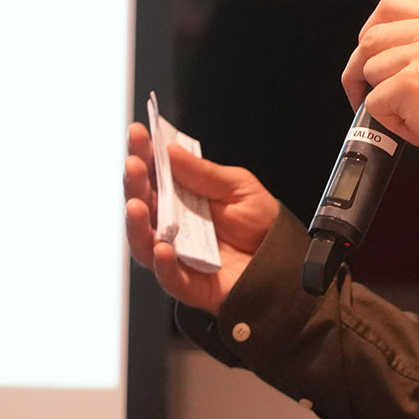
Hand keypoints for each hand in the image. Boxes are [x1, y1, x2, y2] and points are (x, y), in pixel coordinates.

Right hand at [123, 122, 278, 312]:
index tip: (137, 134)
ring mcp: (177, 255)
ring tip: (136, 205)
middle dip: (135, 183)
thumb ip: (204, 173)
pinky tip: (162, 248)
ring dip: (136, 224)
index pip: (154, 174)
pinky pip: (169, 277)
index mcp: (182, 197)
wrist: (285, 260)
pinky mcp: (189, 284)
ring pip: (145, 242)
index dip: (143, 154)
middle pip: (144, 205)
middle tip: (133, 164)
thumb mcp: (238, 186)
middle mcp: (173, 225)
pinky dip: (163, 265)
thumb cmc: (261, 222)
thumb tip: (170, 150)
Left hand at [341, 0, 418, 195]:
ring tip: (412, 116)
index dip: (373, 29)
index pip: (392, 4)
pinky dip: (388, 122)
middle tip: (366, 91)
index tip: (370, 53)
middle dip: (360, 67)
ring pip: (369, 69)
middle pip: (372, 36)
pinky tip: (418, 128)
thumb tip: (383, 49)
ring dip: (379, 98)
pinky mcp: (411, 84)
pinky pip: (373, 102)